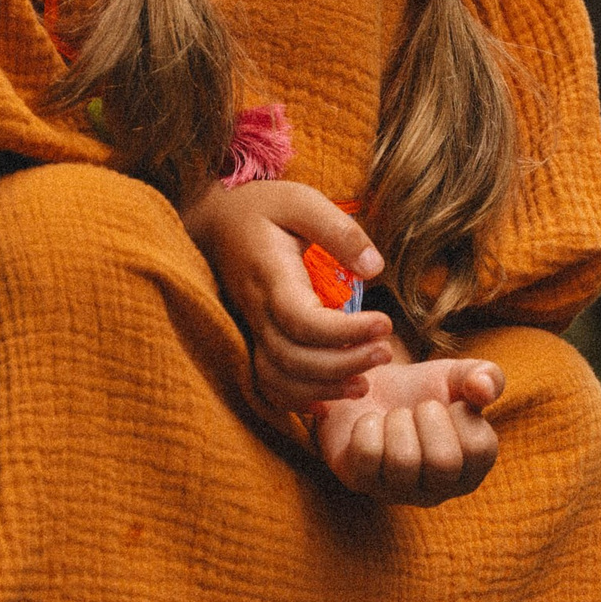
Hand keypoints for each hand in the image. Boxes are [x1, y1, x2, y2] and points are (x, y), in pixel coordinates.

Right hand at [184, 178, 392, 413]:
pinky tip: (331, 400)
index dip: (344, 332)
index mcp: (270, 276)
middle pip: (293, 358)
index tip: (384, 323)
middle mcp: (257, 310)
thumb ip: (339, 231)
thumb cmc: (261, 208)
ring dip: (323, 389)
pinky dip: (297, 399)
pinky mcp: (254, 338)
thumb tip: (374, 268)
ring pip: (278, 378)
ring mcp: (252, 328)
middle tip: (386, 353)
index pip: (301, 320)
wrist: (214, 220)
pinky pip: (267, 382)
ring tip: (365, 382)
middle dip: (343, 364)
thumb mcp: (301, 201)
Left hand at [315, 353, 504, 504]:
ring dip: (397, 420)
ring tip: (395, 416)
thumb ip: (485, 376)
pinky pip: (366, 454)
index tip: (449, 406)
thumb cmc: (422, 390)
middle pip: (443, 462)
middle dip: (428, 417)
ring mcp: (397, 492)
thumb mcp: (459, 376)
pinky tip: (371, 423)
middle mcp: (438, 491)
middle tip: (418, 409)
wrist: (372, 389)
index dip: (462, 415)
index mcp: (472, 470)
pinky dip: (367, 425)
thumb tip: (484, 388)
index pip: (481, 448)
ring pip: (403, 461)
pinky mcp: (361, 482)